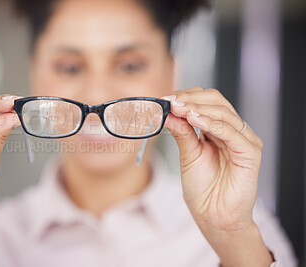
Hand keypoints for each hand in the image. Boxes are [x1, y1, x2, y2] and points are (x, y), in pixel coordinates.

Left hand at [163, 87, 271, 265]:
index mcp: (218, 130)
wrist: (214, 216)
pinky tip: (194, 119)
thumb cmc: (203, 190)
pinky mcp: (250, 153)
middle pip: (216, 101)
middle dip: (190, 99)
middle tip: (169, 101)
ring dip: (198, 108)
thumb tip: (168, 112)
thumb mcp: (188, 155)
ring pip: (223, 113)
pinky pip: (231, 132)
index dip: (185, 97)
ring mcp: (243, 140)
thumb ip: (182, 132)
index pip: (206, 102)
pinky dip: (212, 123)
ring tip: (178, 108)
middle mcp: (233, 132)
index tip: (164, 99)